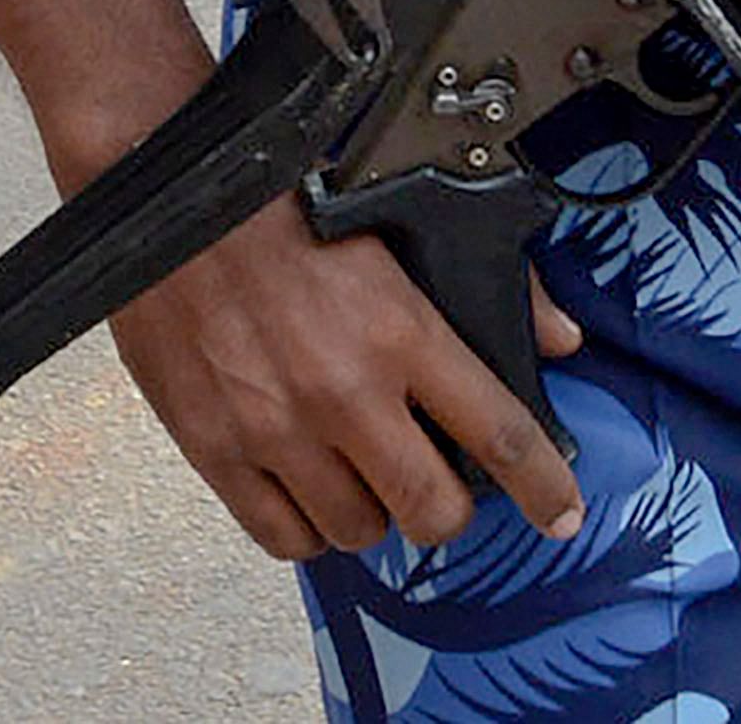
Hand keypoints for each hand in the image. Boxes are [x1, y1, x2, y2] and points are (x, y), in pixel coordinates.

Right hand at [103, 193, 586, 566]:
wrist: (179, 204)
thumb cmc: (288, 209)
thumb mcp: (407, 231)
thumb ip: (498, 289)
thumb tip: (559, 339)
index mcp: (402, 335)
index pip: (499, 435)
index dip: (543, 487)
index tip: (561, 513)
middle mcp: (345, 394)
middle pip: (432, 509)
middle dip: (449, 509)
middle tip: (440, 487)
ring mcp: (278, 430)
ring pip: (358, 531)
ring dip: (374, 513)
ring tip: (365, 477)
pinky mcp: (218, 451)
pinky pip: (283, 536)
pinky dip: (307, 528)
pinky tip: (311, 493)